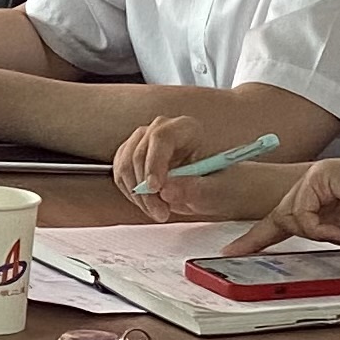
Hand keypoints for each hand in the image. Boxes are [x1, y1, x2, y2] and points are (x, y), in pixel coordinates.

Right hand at [112, 117, 286, 222]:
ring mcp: (143, 139)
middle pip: (138, 153)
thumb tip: (167, 192)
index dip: (154, 163)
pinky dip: (131, 193)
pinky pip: (120, 174)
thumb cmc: (219, 181)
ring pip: (124, 165)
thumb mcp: (216, 188)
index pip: (161, 138)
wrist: (214, 183)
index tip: (155, 189)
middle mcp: (161, 128)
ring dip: (138, 195)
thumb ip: (195, 189)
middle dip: (146, 189)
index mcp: (186, 128)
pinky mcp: (131, 154)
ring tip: (159, 211)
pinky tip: (150, 204)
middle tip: (161, 212)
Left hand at [231, 155, 339, 253]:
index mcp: (327, 201)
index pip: (286, 220)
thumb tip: (332, 260)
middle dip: (258, 238)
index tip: (234, 251)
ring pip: (292, 215)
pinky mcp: (320, 175)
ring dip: (317, 234)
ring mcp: (318, 178)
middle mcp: (318, 187)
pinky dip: (320, 227)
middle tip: (235, 253)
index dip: (259, 237)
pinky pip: (303, 211)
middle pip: (280, 216)